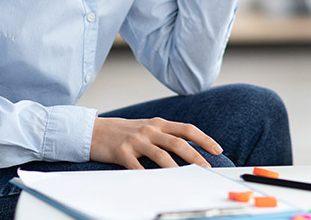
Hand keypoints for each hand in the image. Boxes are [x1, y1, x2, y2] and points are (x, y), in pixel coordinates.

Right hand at [89, 116, 222, 169]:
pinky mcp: (122, 152)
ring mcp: (136, 140)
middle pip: (178, 142)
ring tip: (187, 179)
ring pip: (161, 155)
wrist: (93, 131)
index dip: (203, 139)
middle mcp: (149, 129)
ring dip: (176, 168)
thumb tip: (188, 148)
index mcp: (158, 123)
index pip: (187, 129)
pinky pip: (138, 167)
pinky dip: (148, 177)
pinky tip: (156, 186)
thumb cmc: (123, 132)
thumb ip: (164, 135)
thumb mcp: (146, 127)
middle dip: (195, 156)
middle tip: (207, 168)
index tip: (217, 149)